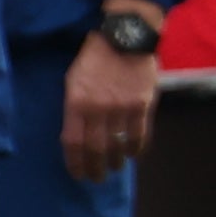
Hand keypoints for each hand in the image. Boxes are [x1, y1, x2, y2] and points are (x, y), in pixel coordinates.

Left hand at [61, 25, 161, 177]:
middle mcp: (98, 109)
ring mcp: (122, 108)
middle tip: (97, 178)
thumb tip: (79, 134)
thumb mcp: (73, 80)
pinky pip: (139, 135)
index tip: (78, 173)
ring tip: (115, 167)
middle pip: (95, 149)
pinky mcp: (142, 104)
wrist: (124, 38)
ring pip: (118, 145)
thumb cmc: (94, 59)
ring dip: (116, 161)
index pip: (73, 142)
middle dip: (95, 168)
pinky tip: (133, 154)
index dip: (75, 162)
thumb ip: (75, 108)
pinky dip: (136, 149)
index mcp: (76, 102)